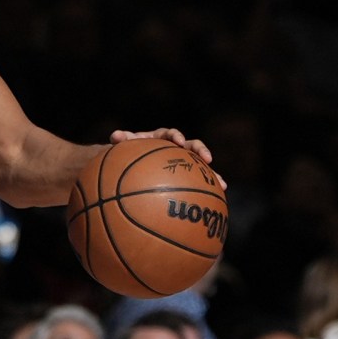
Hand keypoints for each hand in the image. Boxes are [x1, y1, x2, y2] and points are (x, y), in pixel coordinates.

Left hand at [110, 127, 225, 189]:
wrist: (128, 164)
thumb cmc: (126, 153)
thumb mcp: (123, 146)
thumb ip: (121, 140)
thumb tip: (115, 136)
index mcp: (160, 138)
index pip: (170, 134)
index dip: (175, 136)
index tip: (178, 142)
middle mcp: (174, 149)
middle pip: (192, 146)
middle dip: (200, 151)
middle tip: (207, 158)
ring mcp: (182, 163)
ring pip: (200, 166)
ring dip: (212, 174)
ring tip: (222, 184)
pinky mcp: (185, 178)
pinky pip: (197, 185)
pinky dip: (206, 192)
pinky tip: (215, 204)